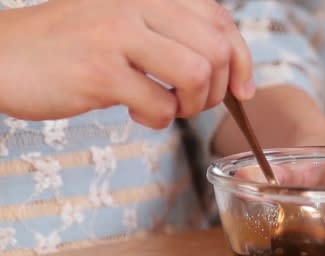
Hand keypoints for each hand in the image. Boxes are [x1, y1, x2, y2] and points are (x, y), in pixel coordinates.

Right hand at [0, 0, 253, 127]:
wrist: (2, 54)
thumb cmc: (70, 44)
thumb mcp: (124, 24)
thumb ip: (170, 35)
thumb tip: (229, 71)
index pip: (219, 21)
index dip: (243, 60)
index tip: (243, 90)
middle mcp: (136, 5)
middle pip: (216, 51)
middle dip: (218, 90)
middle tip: (194, 103)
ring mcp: (117, 35)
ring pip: (197, 75)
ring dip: (192, 106)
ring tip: (169, 107)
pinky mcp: (100, 71)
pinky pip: (160, 105)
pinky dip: (159, 119)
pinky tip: (137, 112)